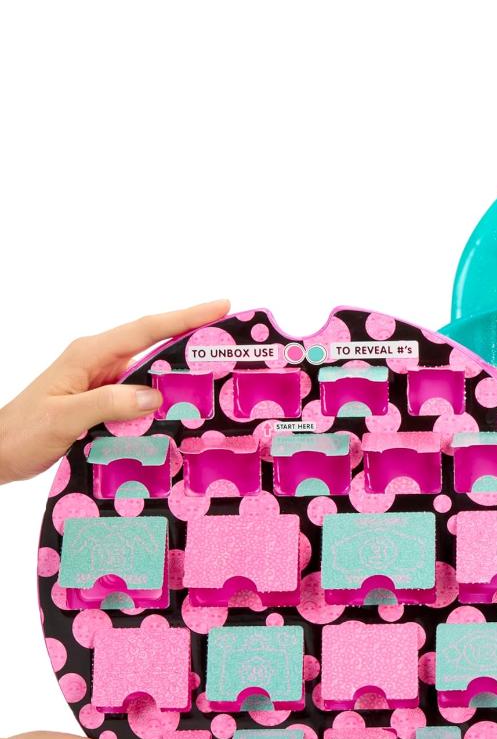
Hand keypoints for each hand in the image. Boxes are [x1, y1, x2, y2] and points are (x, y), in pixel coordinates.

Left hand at [0, 299, 228, 483]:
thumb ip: (108, 404)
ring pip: (150, 370)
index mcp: (89, 355)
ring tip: (218, 372)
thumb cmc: (23, 432)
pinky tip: (182, 408)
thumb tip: (154, 396)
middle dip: (193, 337)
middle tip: (231, 339)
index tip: (220, 306)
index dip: (185, 317)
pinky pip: (140, 394)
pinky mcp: (102, 401)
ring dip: (181, 370)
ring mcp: (100, 381)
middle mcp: (98, 362)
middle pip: (154, 343)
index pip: (146, 329)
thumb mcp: (65, 418)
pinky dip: (163, 397)